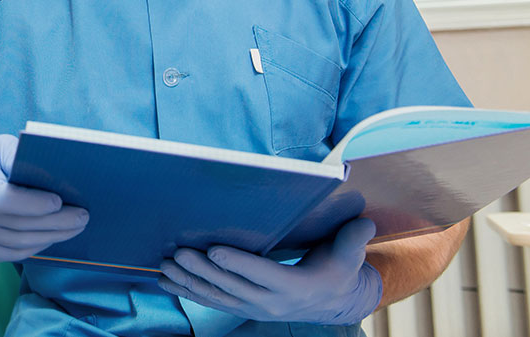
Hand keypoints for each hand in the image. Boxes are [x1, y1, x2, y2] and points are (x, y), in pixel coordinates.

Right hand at [0, 135, 88, 262]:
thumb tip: (57, 178)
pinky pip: (9, 254)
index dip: (32, 205)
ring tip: (73, 228)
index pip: (1, 199)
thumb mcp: (1, 146)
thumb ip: (23, 159)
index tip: (59, 201)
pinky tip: (51, 237)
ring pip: (14, 243)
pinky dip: (35, 247)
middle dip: (52, 222)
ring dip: (49, 237)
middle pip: (13, 224)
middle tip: (81, 217)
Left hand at [158, 218, 382, 324]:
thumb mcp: (349, 256)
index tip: (213, 249)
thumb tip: (364, 221)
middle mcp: (271, 303)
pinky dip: (187, 291)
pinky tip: (165, 280)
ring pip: (216, 296)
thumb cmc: (337, 270)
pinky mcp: (242, 307)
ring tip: (165, 265)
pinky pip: (210, 301)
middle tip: (177, 251)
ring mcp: (254, 308)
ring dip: (188, 281)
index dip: (237, 263)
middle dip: (202, 269)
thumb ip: (353, 239)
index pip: (262, 275)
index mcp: (295, 288)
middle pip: (231, 286)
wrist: (331, 302)